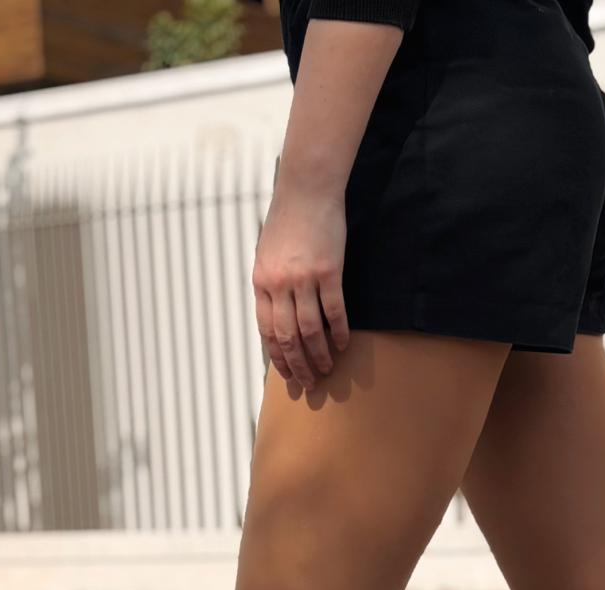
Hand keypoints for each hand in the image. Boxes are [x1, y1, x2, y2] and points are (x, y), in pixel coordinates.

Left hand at [252, 183, 349, 390]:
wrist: (306, 190)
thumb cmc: (288, 221)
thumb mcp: (267, 255)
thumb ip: (271, 285)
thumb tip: (279, 316)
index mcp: (261, 282)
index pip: (266, 331)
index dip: (278, 358)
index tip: (288, 375)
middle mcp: (279, 284)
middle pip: (287, 337)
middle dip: (298, 365)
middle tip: (309, 383)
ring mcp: (304, 279)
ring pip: (310, 331)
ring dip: (319, 355)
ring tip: (327, 369)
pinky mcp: (329, 272)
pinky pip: (334, 312)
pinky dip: (339, 333)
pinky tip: (343, 345)